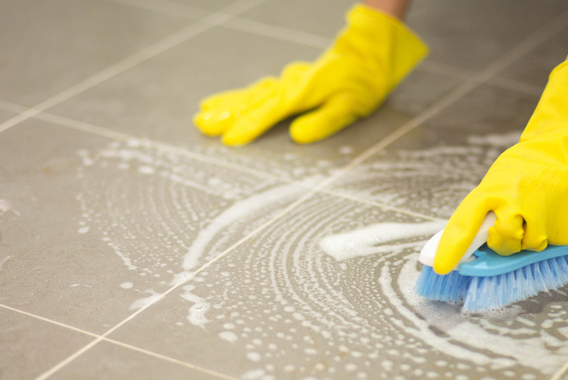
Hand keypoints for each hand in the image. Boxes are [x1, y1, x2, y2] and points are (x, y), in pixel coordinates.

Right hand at [193, 4, 426, 145]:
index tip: (229, 139)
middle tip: (200, 124)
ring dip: (227, 104)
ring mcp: (287, 81)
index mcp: (304, 92)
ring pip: (251, 93)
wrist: (367, 53)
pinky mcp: (288, 81)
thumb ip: (323, 122)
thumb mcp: (350, 106)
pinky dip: (239, 96)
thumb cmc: (362, 82)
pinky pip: (258, 89)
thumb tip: (297, 136)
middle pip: (252, 100)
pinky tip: (225, 102)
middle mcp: (290, 84)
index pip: (271, 111)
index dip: (249, 125)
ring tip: (202, 113)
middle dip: (226, 113)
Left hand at [433, 57, 567, 274]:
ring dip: (533, 236)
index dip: (452, 248)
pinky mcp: (567, 228)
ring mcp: (543, 215)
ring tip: (541, 210)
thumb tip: (474, 240)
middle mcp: (515, 202)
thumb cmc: (529, 166)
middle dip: (506, 242)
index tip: (440, 267)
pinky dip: (555, 233)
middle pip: (503, 243)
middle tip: (515, 225)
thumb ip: (488, 207)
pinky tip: (557, 212)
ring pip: (530, 247)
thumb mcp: (499, 179)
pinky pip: (556, 245)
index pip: (465, 222)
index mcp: (492, 190)